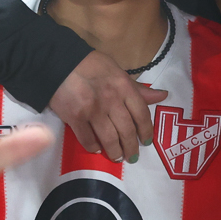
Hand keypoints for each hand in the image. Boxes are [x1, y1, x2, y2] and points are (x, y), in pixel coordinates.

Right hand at [50, 50, 169, 163]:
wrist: (57, 62)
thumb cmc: (90, 64)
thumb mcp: (117, 71)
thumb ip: (137, 88)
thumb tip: (163, 96)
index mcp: (124, 87)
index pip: (141, 114)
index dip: (146, 131)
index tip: (146, 142)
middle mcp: (111, 100)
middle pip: (127, 130)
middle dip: (131, 147)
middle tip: (132, 156)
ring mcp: (93, 110)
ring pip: (110, 139)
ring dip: (115, 152)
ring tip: (117, 157)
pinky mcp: (75, 118)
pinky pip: (87, 139)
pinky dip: (93, 147)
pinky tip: (96, 149)